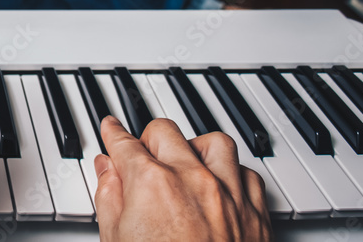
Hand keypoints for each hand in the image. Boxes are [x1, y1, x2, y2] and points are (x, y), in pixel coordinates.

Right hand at [95, 116, 272, 241]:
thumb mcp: (115, 240)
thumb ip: (109, 198)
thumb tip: (107, 172)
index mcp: (151, 183)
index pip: (125, 143)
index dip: (113, 135)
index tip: (112, 131)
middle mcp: (193, 180)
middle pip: (165, 133)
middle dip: (148, 139)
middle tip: (140, 153)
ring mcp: (229, 196)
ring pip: (213, 143)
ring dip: (194, 147)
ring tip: (183, 159)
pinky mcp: (256, 216)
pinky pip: (247, 175)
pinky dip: (231, 173)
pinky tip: (219, 183)